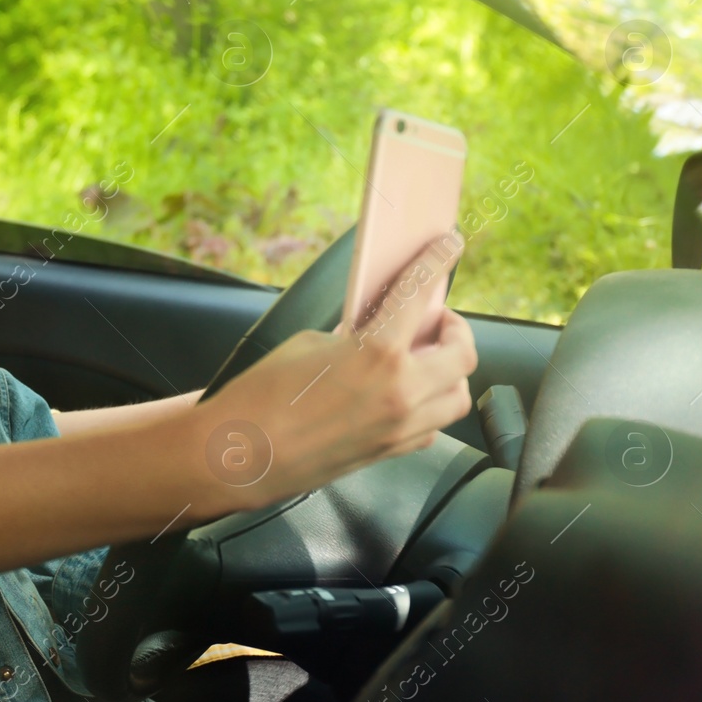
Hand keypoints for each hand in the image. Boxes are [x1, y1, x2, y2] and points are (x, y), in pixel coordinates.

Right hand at [197, 235, 476, 508]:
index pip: (418, 296)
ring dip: (450, 373)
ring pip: (457, 396)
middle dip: (456, 330)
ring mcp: (399, 428)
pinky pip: (432, 426)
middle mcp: (400, 393)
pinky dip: (430, 406)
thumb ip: (350, 336)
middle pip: (462, 354)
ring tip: (427, 360)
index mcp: (378, 355)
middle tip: (438, 319)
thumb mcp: (306, 345)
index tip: (448, 246)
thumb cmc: (261, 398)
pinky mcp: (390, 452)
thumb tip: (369, 334)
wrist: (238, 454)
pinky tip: (408, 394)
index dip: (436, 263)